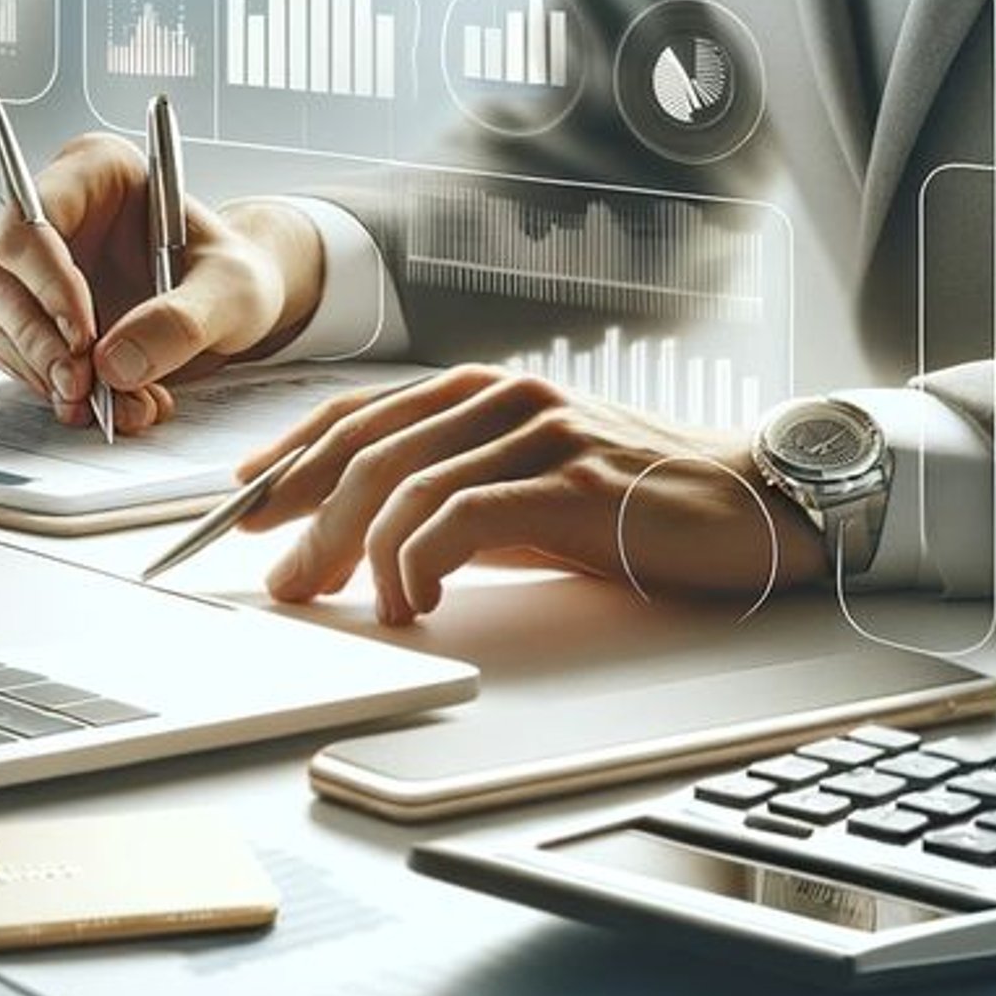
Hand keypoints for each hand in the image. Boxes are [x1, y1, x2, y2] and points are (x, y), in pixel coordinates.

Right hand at [0, 131, 324, 430]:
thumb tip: (114, 364)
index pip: (34, 217)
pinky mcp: (33, 316)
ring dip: (46, 375)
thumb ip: (182, 321)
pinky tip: (107, 406)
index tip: (84, 336)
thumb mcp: (232, 291)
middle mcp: (54, 213)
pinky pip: (16, 357)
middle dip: (38, 340)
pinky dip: (54, 390)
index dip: (47, 279)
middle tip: (81, 386)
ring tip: (113, 407)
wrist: (232, 311)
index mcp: (95, 171)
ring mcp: (34, 268)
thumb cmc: (234, 278)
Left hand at [236, 365, 827, 621]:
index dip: (292, 457)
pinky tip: (413, 600)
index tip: (244, 500)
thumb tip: (363, 534)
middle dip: (307, 517)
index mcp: (482, 392)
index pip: (359, 415)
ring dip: (359, 552)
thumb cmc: (636, 500)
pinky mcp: (568, 478)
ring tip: (353, 603)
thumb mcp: (526, 488)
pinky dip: (418, 563)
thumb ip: (453, 494)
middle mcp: (501, 398)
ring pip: (403, 483)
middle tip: (284, 578)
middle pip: (367, 450)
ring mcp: (536, 431)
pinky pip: (460, 517)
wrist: (751, 500)